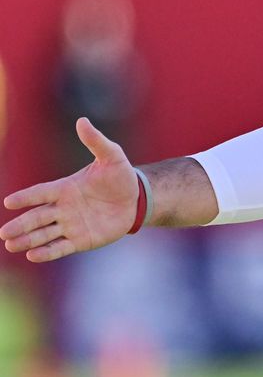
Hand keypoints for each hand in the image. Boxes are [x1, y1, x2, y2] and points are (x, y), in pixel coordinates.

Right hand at [1, 118, 137, 261]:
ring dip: (28, 240)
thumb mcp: (112, 156)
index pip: (41, 193)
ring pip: (45, 234)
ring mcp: (71, 225)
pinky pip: (61, 247)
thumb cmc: (120, 176)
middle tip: (3, 233)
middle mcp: (63, 208)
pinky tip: (33, 255)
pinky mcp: (81, 240)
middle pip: (37, 217)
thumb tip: (82, 121)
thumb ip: (96, 142)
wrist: (135, 199)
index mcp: (65, 188)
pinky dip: (48, 252)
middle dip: (20, 225)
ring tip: (11, 245)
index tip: (9, 202)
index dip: (26, 197)